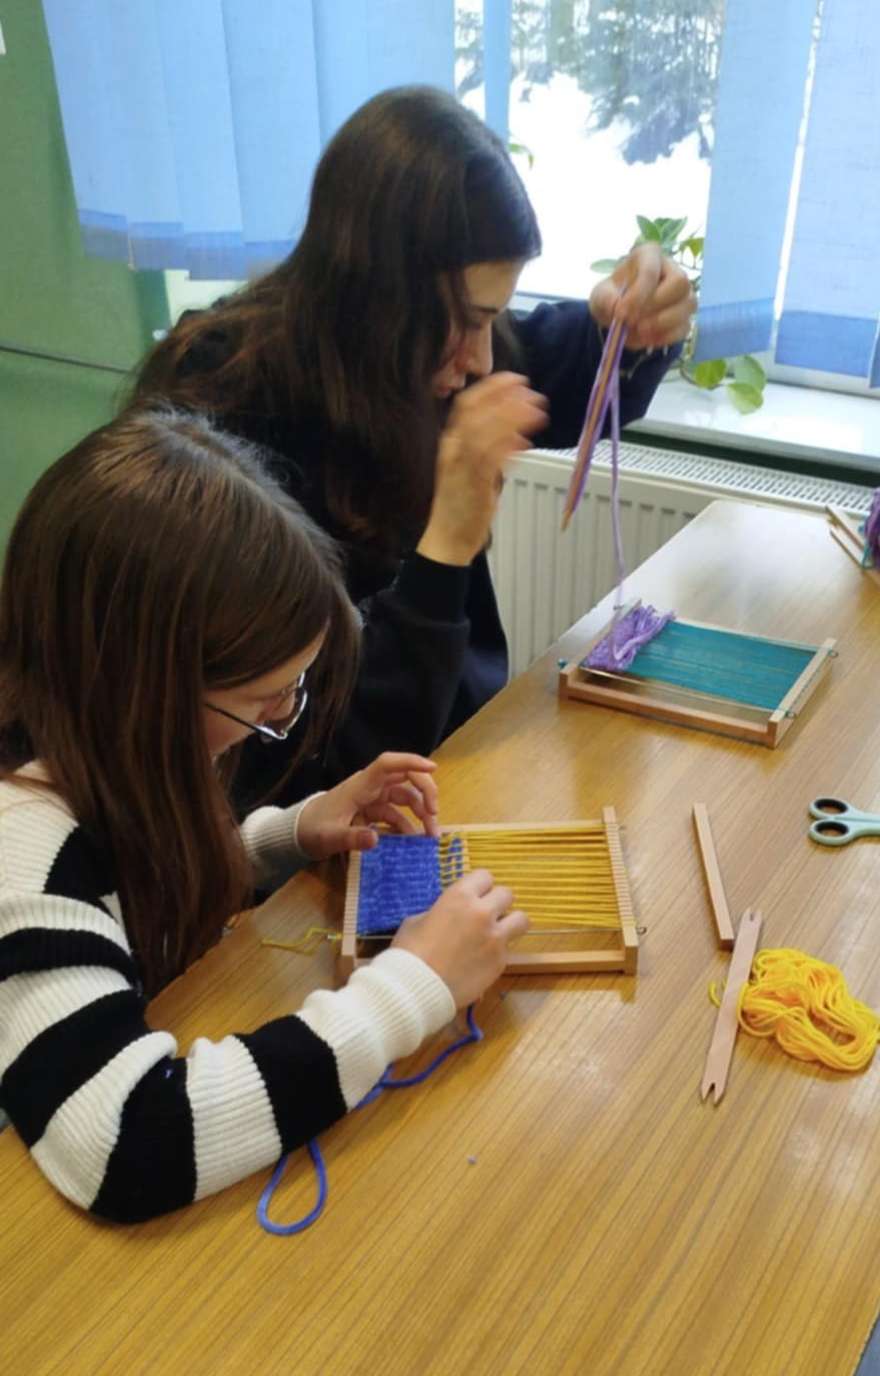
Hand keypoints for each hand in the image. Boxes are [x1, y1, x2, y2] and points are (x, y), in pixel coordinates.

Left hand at [295, 752, 438, 858]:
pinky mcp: (373, 812)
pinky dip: (408, 825)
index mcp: (360, 786)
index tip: (433, 768)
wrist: (298, 832)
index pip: (388, 764)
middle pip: (405, 778)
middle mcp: (370, 788)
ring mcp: (373, 799)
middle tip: (435, 814)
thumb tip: (376, 840)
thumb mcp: (330, 836)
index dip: (411, 762)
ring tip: (431, 835)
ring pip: (405, 797)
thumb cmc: (313, 828)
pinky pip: (397, 815)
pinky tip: (414, 842)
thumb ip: (352, 838)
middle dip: (425, 791)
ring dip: (421, 812)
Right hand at [392, 869, 528, 1006]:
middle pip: (507, 894)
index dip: (480, 886)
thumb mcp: (417, 920)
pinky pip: (507, 949)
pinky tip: (480, 961)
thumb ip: (441, 911)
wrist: (416, 989)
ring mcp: (495, 938)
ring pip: (521, 920)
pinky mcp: (500, 962)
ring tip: (496, 933)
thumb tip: (450, 915)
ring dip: (510, 923)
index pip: (485, 876)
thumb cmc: (409, 952)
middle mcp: (482, 913)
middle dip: (497, 903)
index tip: (474, 896)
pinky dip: (497, 952)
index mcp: (460, 896)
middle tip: (485, 915)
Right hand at [417, 372, 546, 565]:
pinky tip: (526, 442)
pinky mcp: (474, 485)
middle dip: (505, 398)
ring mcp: (462, 466)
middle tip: (532, 393)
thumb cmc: (462, 502)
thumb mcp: (475, 468)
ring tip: (538, 412)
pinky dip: (510, 447)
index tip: (515, 379)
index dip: (492, 388)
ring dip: (513, 418)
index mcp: (451, 441)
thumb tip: (518, 433)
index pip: (467, 404)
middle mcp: (453, 449)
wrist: (448, 537)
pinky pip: (493, 460)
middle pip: (476, 412)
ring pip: (486, 432)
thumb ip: (493, 448)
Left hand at [589, 243, 694, 351]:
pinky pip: (685, 326)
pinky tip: (647, 339)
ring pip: (688, 304)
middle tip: (634, 322)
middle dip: (656, 305)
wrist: (619, 315)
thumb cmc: (612, 297)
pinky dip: (666, 337)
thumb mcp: (601, 296)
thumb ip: (606, 300)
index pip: (651, 270)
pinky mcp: (685, 316)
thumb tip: (617, 309)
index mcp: (649, 255)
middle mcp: (672, 269)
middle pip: (680, 282)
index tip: (621, 314)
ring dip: (662, 323)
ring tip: (640, 331)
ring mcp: (682, 293)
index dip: (637, 295)